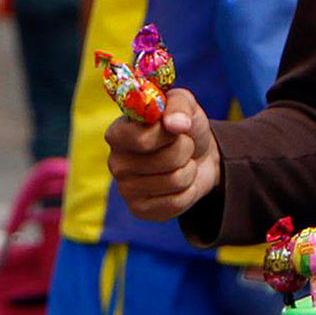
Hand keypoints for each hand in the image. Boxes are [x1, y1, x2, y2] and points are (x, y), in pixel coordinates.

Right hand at [105, 87, 220, 221]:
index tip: (175, 127)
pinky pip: (177, 203)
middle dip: (186, 149)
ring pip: (176, 181)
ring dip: (190, 170)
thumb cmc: (184, 127)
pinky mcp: (139, 210)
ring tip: (183, 163)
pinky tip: (180, 184)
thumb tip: (176, 124)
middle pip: (166, 160)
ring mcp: (125, 189)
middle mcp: (116, 162)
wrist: (199, 157)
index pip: (143, 140)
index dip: (169, 133)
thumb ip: (178, 106)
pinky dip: (189, 191)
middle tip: (183, 145)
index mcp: (118, 132)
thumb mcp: (184, 104)